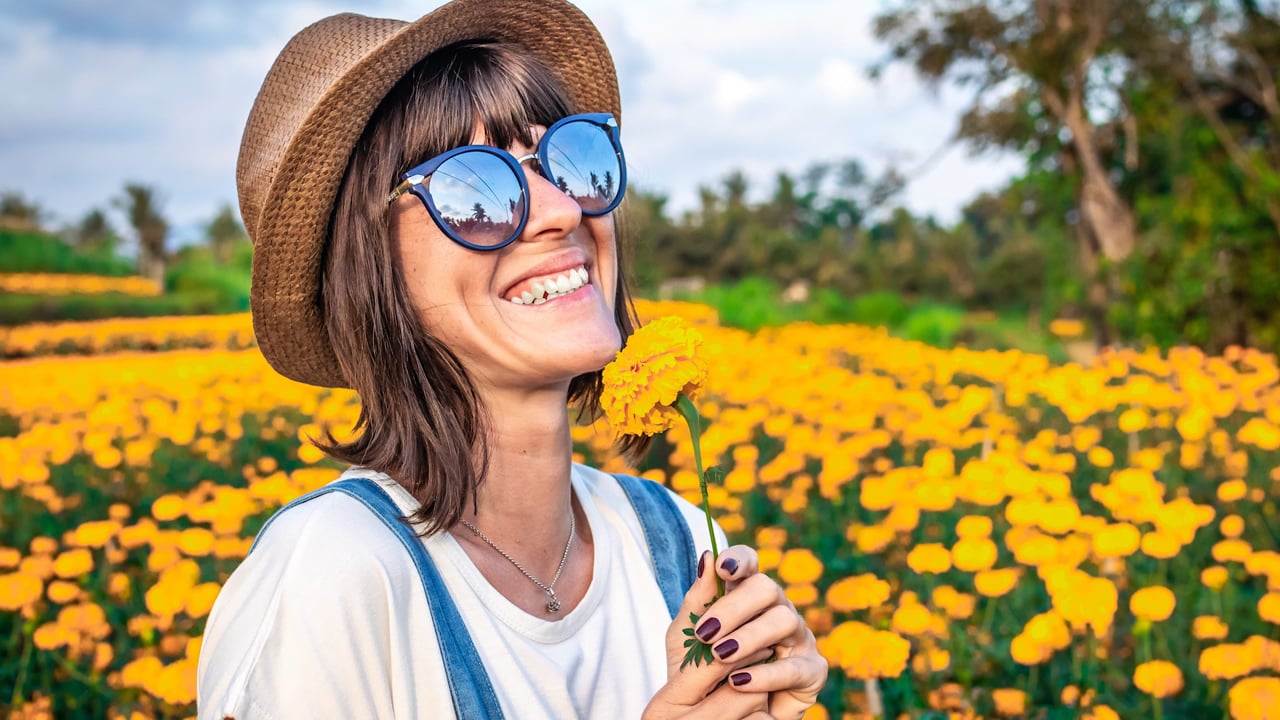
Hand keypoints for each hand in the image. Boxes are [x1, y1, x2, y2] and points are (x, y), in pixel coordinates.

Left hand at [642, 546, 827, 719]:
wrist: (717, 715)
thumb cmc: (703, 672)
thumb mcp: (688, 638)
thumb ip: (697, 601)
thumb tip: (707, 556)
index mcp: (746, 596)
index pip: (749, 565)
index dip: (740, 560)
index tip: (722, 568)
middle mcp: (776, 610)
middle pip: (767, 588)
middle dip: (734, 607)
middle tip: (705, 633)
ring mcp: (798, 638)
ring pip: (784, 620)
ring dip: (748, 638)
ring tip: (720, 656)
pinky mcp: (812, 671)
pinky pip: (794, 667)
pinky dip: (764, 675)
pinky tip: (738, 682)